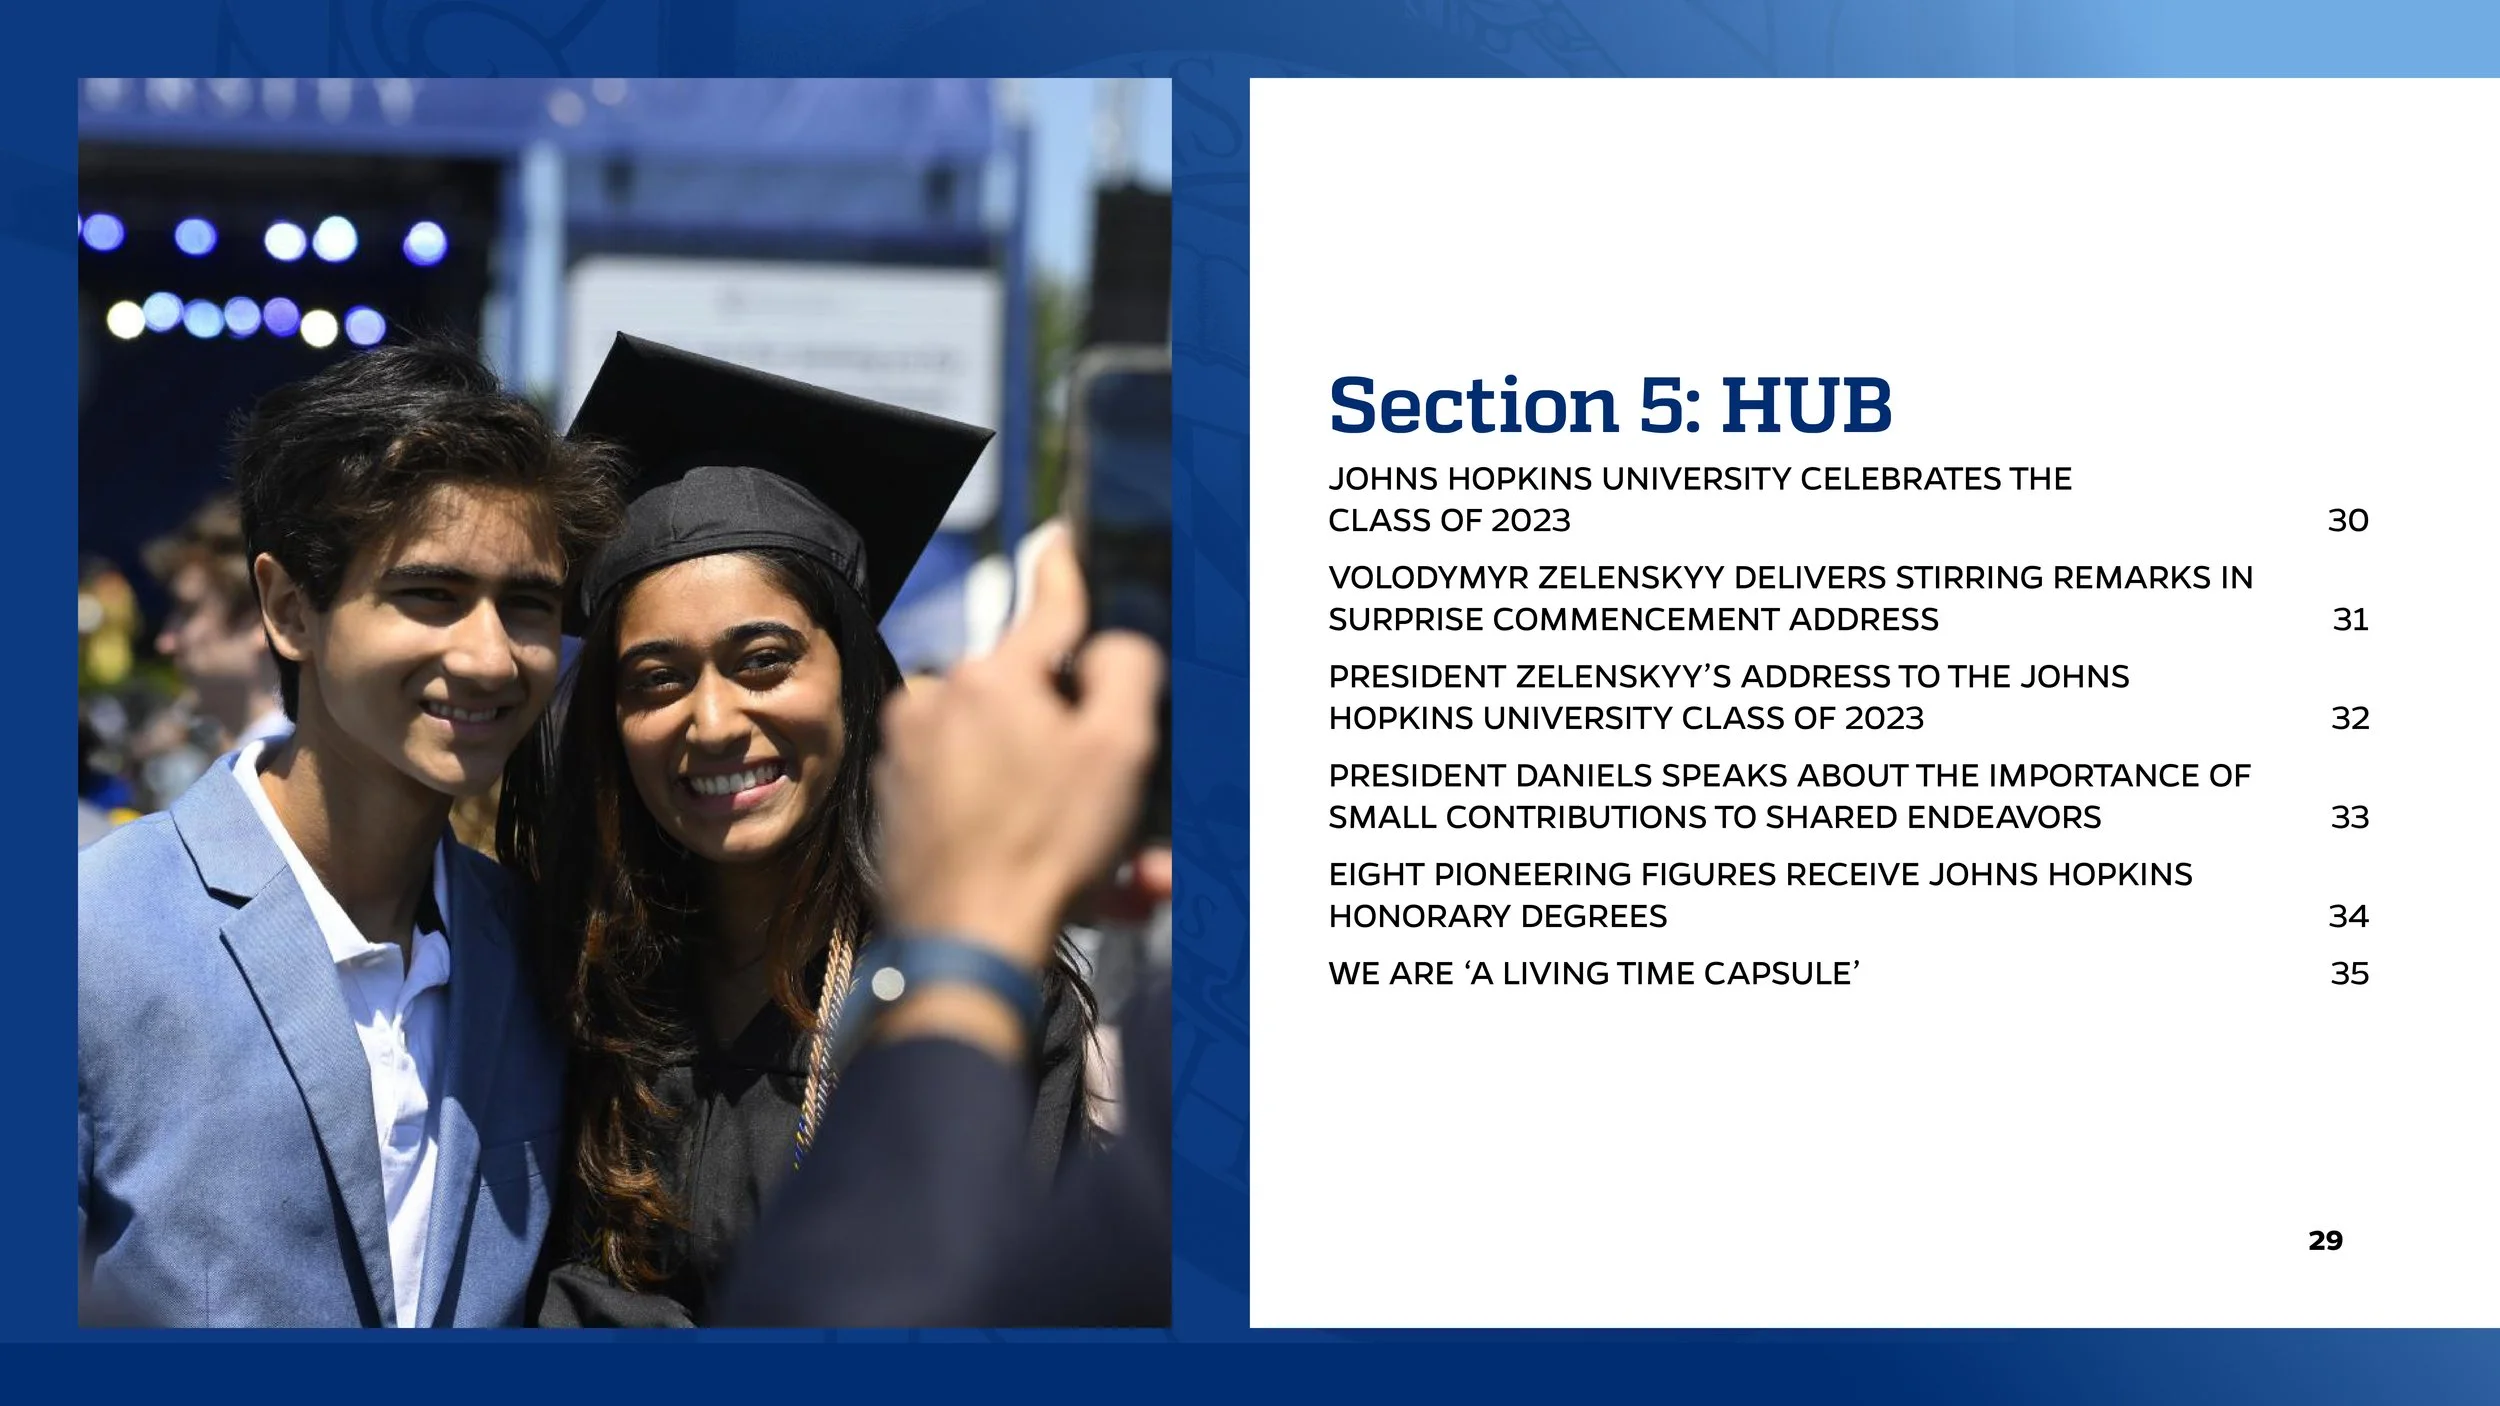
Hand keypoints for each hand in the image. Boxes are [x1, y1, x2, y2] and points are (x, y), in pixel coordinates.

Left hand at [874, 525, 1164, 972]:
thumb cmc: (1042, 850)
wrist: (962, 945)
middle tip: (1121, 807)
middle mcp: (939, 703)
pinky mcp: (897, 803)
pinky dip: (1013, 824)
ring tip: (1099, 866)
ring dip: (1055, 798)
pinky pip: (971, 796)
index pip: (1047, 607)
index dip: (1065, 570)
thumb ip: (1126, 671)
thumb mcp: (1121, 749)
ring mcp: (909, 755)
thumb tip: (1110, 648)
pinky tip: (1051, 876)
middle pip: (1033, 700)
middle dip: (1083, 750)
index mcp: (992, 676)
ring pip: (1005, 756)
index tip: (1060, 538)